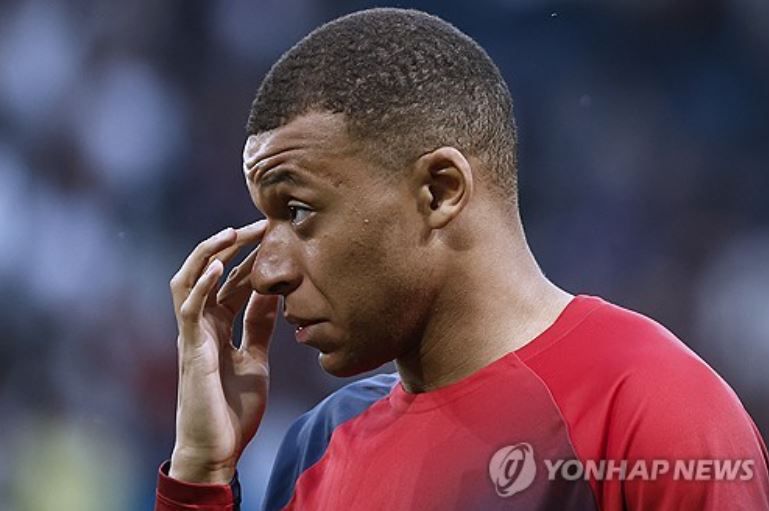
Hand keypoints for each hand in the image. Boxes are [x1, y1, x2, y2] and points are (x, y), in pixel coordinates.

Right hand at [168, 222, 278, 483]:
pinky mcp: (190, 351)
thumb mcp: (256, 358)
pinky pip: (189, 311)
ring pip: (189, 282)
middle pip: (212, 272)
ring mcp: (193, 336)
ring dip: (208, 255)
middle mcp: (203, 324)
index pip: (234, 280)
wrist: (218, 449)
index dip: (252, 256)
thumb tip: (276, 294)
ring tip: (231, 234)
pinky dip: (200, 287)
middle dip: (235, 245)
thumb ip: (259, 327)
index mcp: (219, 326)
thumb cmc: (232, 408)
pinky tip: (216, 269)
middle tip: (261, 223)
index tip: (276, 235)